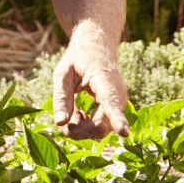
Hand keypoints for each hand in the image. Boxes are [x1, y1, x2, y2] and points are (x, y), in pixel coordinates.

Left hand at [51, 21, 128, 139]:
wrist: (97, 49)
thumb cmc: (77, 60)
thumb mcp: (62, 73)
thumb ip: (61, 97)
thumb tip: (60, 124)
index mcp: (104, 80)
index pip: (111, 101)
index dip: (117, 118)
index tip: (123, 133)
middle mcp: (117, 94)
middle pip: (102, 126)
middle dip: (79, 131)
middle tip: (62, 122)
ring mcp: (119, 104)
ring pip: (101, 130)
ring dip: (82, 128)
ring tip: (73, 111)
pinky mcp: (116, 110)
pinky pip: (101, 127)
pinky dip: (87, 126)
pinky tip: (79, 113)